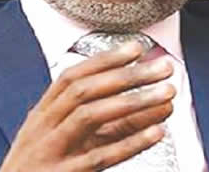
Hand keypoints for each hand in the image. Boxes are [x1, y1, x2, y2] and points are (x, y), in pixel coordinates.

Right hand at [0, 41, 175, 171]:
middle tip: (163, 67)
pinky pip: (99, 157)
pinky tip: (156, 132)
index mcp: (41, 115)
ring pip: (90, 116)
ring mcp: (51, 152)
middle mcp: (43, 128)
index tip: (137, 48)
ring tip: (167, 94)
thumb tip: (151, 103)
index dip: (105, 60)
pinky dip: (130, 143)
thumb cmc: (41, 171)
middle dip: (127, 75)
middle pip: (84, 90)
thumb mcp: (62, 142)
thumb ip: (101, 124)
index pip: (72, 77)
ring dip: (133, 102)